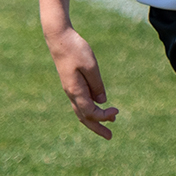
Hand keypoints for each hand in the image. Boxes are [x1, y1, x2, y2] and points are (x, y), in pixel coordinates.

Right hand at [46, 24, 118, 138]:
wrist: (59, 38)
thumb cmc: (76, 50)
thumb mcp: (91, 66)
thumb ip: (96, 85)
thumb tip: (102, 101)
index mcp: (76, 91)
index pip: (91, 113)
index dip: (104, 116)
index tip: (116, 111)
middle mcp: (71, 93)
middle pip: (84, 118)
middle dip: (97, 128)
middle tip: (110, 137)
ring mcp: (70, 89)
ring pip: (81, 111)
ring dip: (94, 119)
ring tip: (110, 122)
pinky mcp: (71, 84)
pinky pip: (80, 102)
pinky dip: (90, 109)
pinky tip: (99, 106)